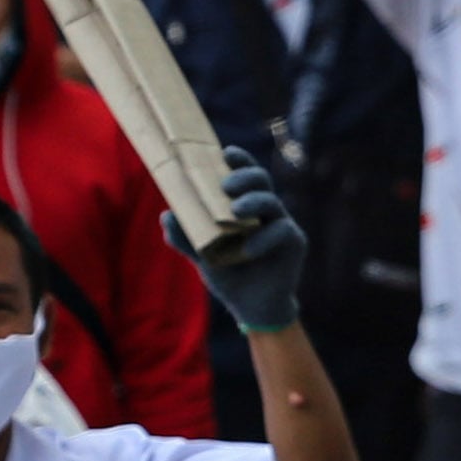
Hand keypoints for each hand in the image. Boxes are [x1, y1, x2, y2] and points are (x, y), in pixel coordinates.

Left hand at [166, 146, 304, 333]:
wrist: (250, 307)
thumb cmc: (228, 273)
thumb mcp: (202, 254)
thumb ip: (184, 236)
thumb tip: (166, 215)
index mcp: (244, 203)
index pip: (243, 173)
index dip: (238, 159)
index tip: (225, 153)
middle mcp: (264, 209)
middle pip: (260, 179)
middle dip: (244, 176)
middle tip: (226, 185)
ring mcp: (281, 223)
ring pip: (272, 201)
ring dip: (253, 201)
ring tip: (235, 211)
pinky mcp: (294, 242)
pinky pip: (281, 232)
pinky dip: (263, 239)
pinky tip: (248, 250)